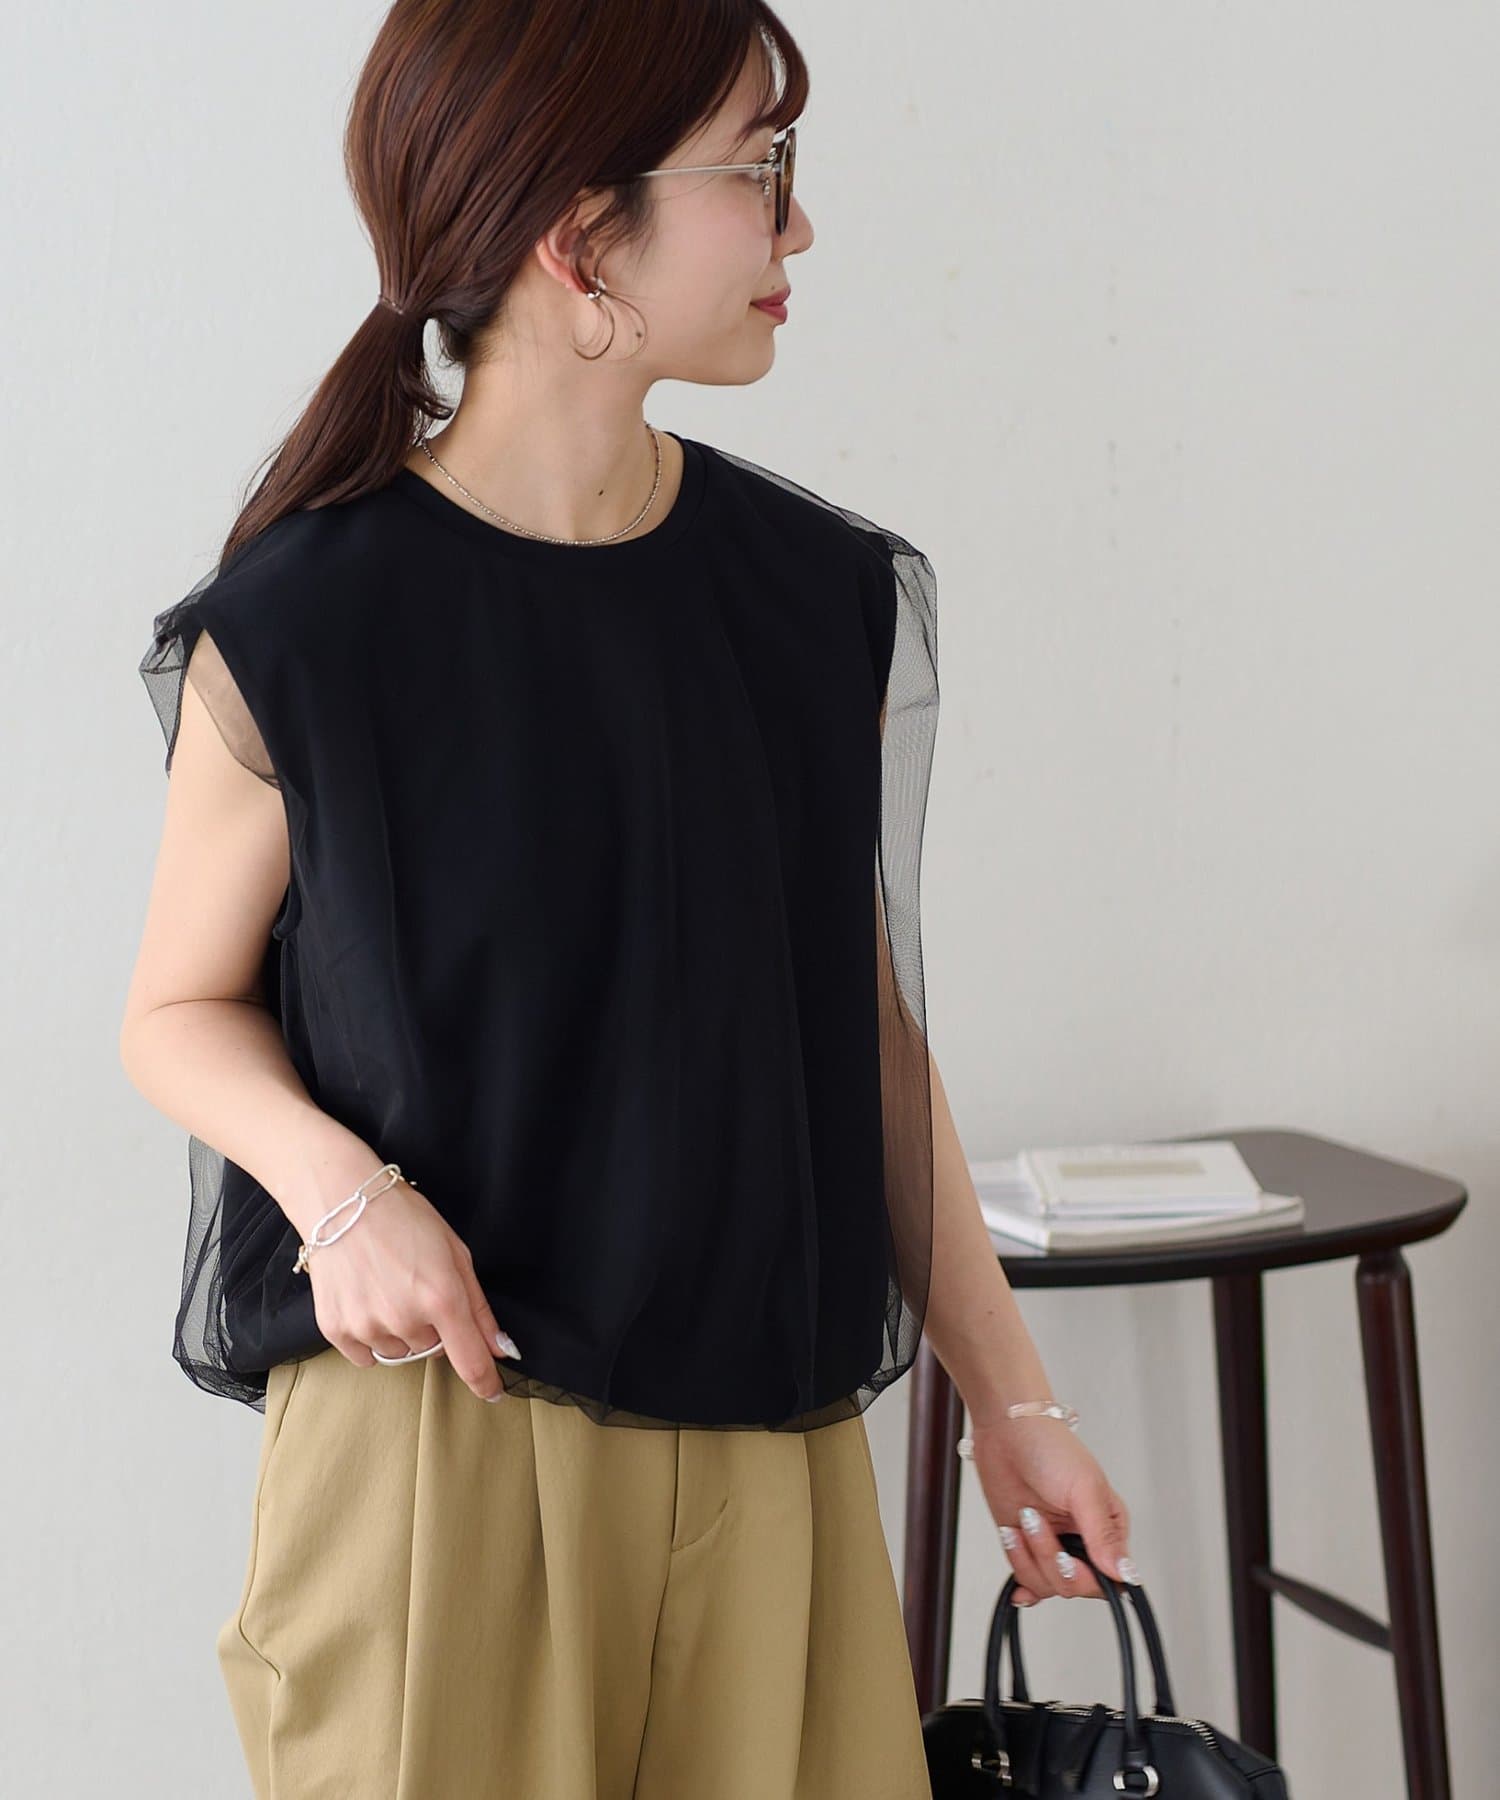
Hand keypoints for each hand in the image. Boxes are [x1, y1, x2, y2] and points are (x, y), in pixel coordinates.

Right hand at [303, 1172, 521, 1402]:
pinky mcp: (336, 1330)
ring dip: (402, 1332)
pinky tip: (367, 1300)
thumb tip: (500, 1349)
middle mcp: (405, 1319)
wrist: (342, 1202)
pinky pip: (366, 1355)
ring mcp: (367, 1327)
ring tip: (388, 1288)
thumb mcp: (455, 1254)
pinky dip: (372, 1336)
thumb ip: (479, 1308)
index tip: (493, 1393)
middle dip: (433, 1328)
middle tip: (417, 1288)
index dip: (486, 1382)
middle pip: (432, 1351)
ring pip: (399, 1352)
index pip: (470, 1361)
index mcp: (442, 1298)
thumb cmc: (405, 1219)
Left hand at [967, 1414, 1139, 1604]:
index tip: (1068, 1557)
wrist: (1006, 1429)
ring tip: (1024, 1518)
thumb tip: (1125, 1573)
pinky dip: (1019, 1571)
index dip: (1086, 1577)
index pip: (1111, 1580)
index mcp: (1108, 1528)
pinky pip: (1025, 1579)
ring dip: (1028, 1555)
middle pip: (1075, 1586)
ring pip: (1047, 1583)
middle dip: (1051, 1559)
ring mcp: (1053, 1545)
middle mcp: (1082, 1541)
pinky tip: (1017, 1569)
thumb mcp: (1084, 1487)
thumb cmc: (1050, 1446)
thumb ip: (1103, 1534)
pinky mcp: (1026, 1546)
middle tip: (1037, 1523)